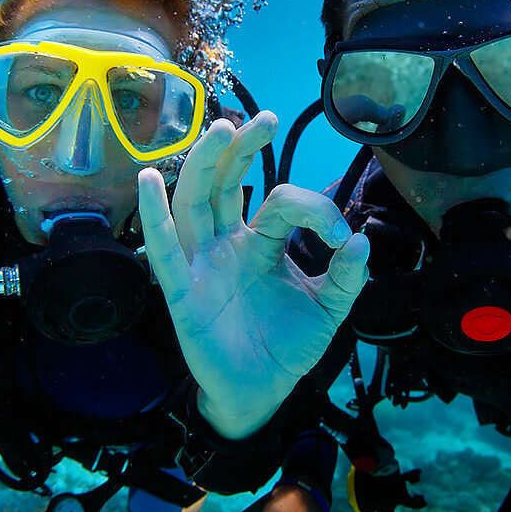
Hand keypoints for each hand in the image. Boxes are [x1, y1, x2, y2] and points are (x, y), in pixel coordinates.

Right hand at [137, 113, 368, 437]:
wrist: (262, 392)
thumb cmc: (287, 345)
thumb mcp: (328, 310)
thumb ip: (346, 277)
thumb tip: (361, 240)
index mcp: (260, 243)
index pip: (279, 204)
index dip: (313, 209)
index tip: (341, 236)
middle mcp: (226, 245)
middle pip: (224, 183)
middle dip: (241, 149)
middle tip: (262, 119)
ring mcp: (202, 265)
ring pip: (194, 204)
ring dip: (203, 165)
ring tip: (220, 129)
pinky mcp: (182, 293)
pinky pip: (165, 251)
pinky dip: (154, 216)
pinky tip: (149, 181)